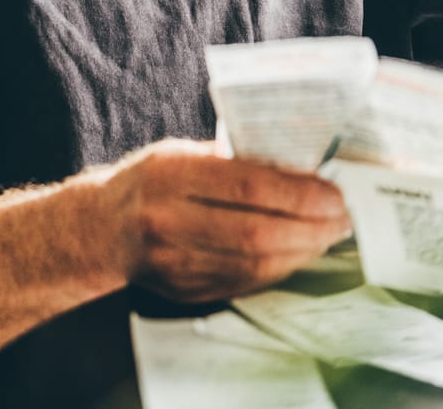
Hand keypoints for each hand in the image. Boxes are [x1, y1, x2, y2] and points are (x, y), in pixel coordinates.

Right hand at [106, 139, 351, 302]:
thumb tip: (300, 166)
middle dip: (311, 228)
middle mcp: (168, 221)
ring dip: (302, 251)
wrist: (99, 231)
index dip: (299, 193)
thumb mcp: (182, 153)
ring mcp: (174, 264)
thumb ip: (233, 160)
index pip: (247, 185)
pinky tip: (299, 253)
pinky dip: (280, 268)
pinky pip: (244, 282)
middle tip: (344, 218)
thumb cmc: (149, 181)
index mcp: (170, 174)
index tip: (334, 193)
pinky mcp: (185, 291)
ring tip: (329, 235)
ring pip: (254, 264)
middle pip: (256, 232)